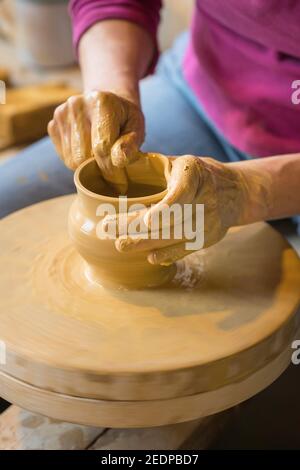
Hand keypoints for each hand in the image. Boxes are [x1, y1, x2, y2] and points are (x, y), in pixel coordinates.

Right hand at [48, 90, 144, 193]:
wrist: (108, 104)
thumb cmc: (125, 119)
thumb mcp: (137, 128)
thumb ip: (130, 145)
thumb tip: (118, 160)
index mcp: (101, 102)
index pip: (101, 147)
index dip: (111, 167)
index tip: (119, 174)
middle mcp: (77, 104)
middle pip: (82, 156)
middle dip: (98, 166)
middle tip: (110, 163)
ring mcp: (62, 114)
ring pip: (71, 160)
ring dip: (87, 164)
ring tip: (99, 152)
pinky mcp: (53, 125)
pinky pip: (64, 157)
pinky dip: (76, 159)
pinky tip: (87, 147)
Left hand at [108, 155, 246, 264]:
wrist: (235, 191)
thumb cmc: (195, 174)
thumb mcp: (178, 162)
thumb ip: (149, 163)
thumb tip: (116, 159)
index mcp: (194, 173)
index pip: (181, 194)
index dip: (165, 210)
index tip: (147, 220)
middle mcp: (205, 198)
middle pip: (171, 219)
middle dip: (137, 227)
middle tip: (108, 229)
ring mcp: (209, 221)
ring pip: (175, 237)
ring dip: (146, 243)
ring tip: (121, 244)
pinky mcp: (209, 237)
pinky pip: (186, 249)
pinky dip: (167, 254)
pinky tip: (150, 257)